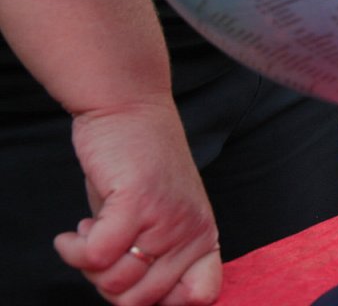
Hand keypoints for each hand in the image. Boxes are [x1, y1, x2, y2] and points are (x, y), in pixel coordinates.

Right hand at [53, 102, 220, 305]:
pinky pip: (96, 255)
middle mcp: (191, 232)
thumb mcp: (158, 218)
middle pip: (141, 300)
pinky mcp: (136, 202)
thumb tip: (133, 300)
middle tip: (101, 249)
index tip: (133, 273)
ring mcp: (167, 218)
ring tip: (93, 230)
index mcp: (203, 238)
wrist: (130, 110)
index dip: (158, 299)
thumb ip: (155, 257)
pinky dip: (74, 249)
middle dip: (107, 282)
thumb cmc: (137, 168)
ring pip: (115, 282)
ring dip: (88, 263)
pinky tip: (73, 232)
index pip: (200, 296)